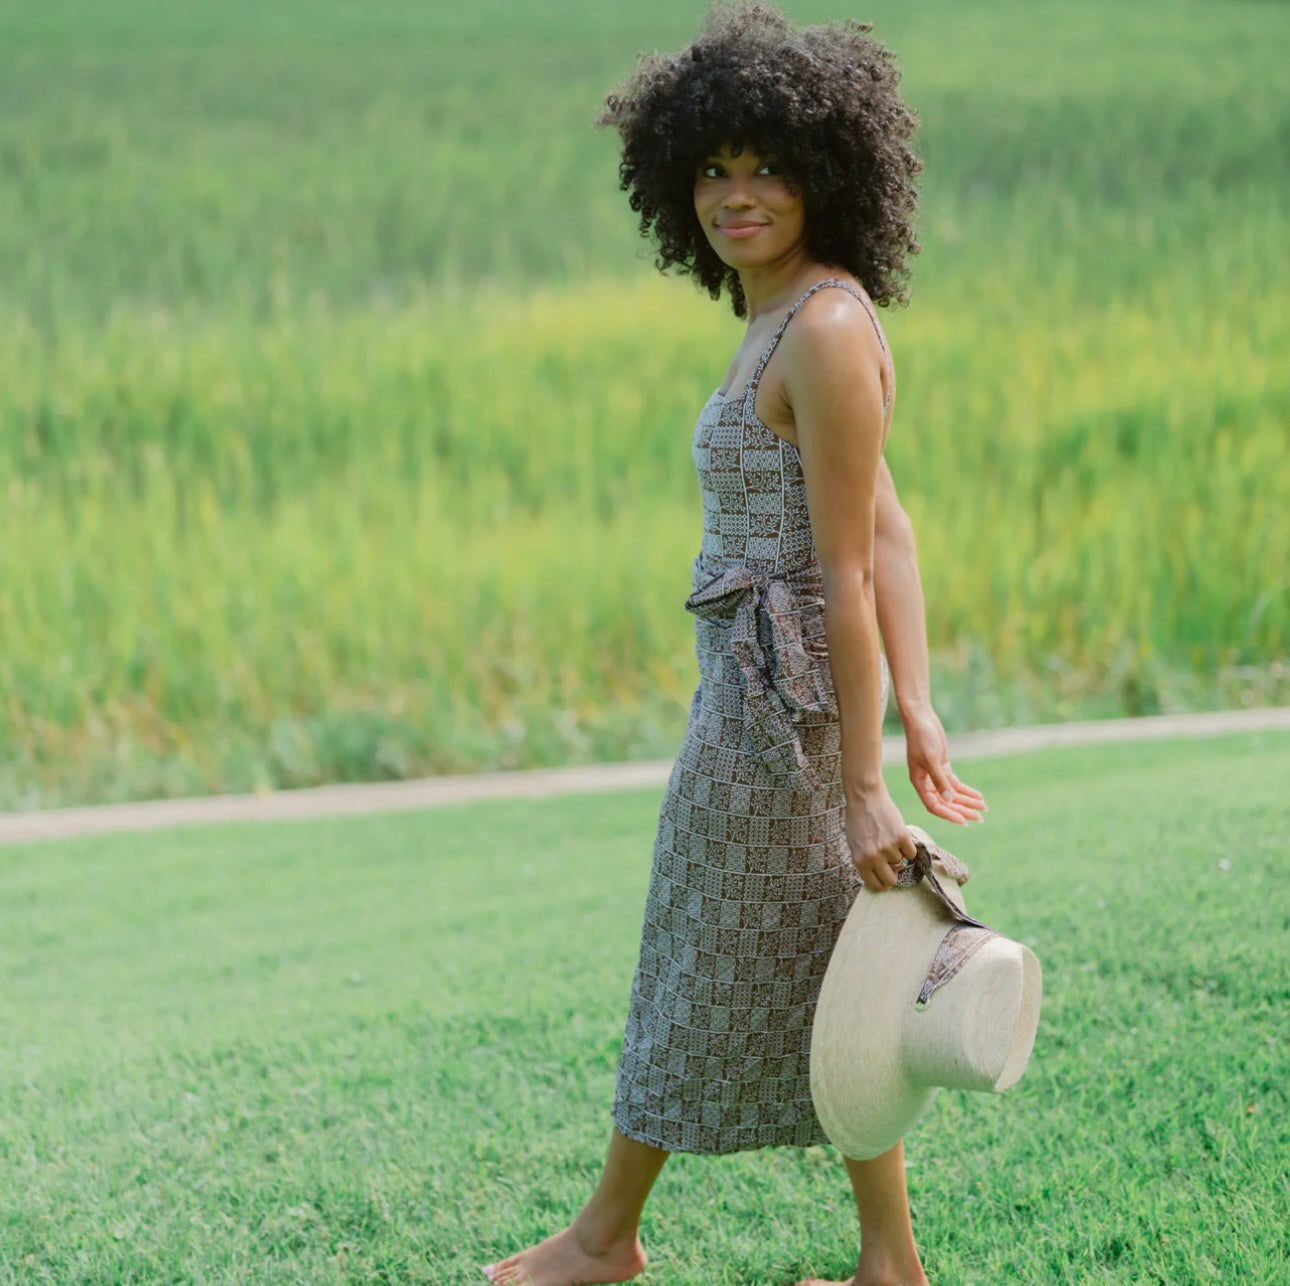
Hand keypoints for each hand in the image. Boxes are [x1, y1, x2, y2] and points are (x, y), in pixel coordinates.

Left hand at [845, 781, 916, 892]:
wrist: (865, 797)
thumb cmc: (858, 820)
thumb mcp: (854, 844)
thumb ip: (865, 862)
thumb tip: (878, 877)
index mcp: (860, 861)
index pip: (876, 885)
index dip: (883, 884)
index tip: (887, 879)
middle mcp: (874, 857)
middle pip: (891, 880)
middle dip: (894, 874)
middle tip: (893, 864)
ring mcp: (888, 848)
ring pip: (902, 862)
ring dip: (898, 853)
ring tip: (888, 837)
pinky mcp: (902, 837)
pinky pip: (912, 852)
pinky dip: (908, 846)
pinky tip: (898, 835)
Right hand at [903, 706, 985, 824]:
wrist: (921, 719)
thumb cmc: (922, 738)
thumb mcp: (931, 759)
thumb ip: (939, 780)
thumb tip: (948, 799)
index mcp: (919, 782)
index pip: (934, 805)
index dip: (948, 815)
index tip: (964, 822)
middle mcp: (926, 782)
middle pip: (946, 802)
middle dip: (963, 810)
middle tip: (979, 819)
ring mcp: (936, 775)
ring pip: (953, 794)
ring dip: (968, 801)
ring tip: (984, 809)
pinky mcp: (943, 767)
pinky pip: (956, 784)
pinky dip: (967, 790)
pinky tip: (978, 796)